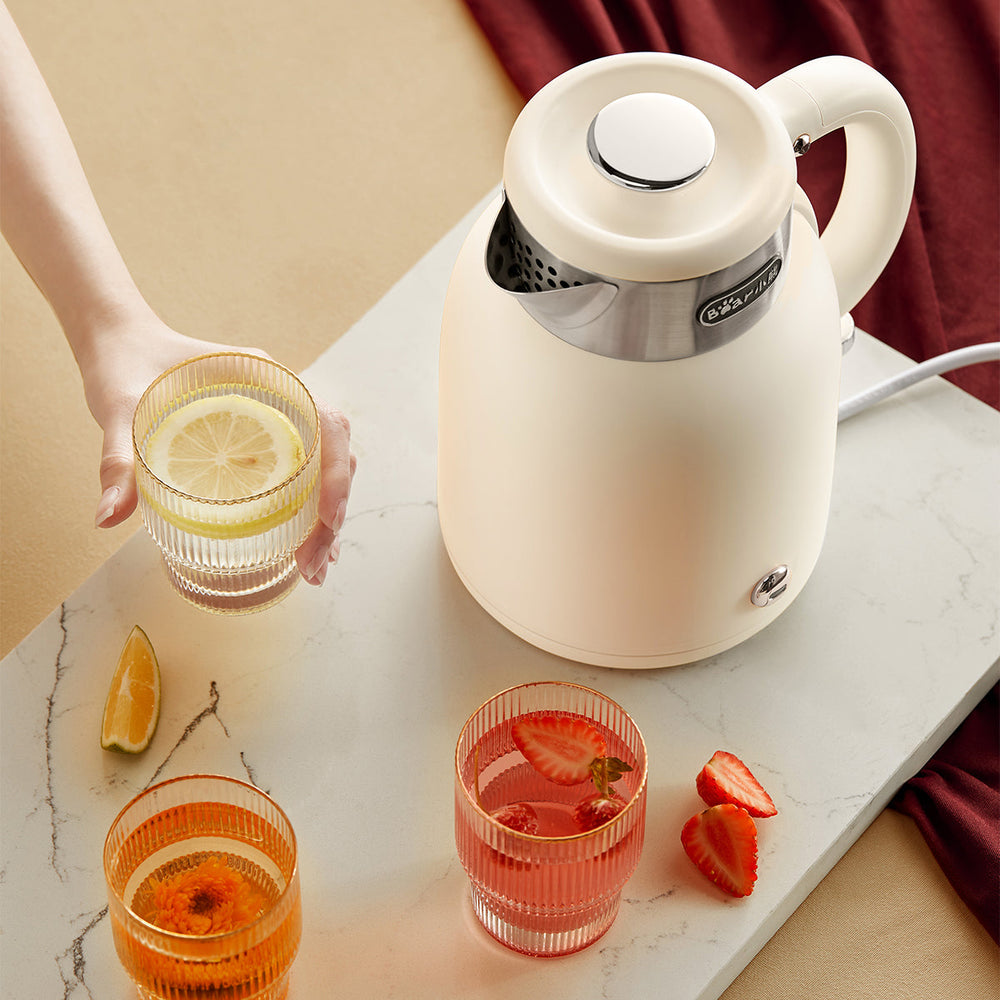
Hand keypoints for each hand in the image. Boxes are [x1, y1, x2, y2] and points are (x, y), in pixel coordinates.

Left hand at [80, 309, 354, 586]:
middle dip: (334, 513)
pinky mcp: (262, 441)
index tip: (327, 520)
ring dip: (327, 519)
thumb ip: (118, 461)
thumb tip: (106, 519)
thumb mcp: (119, 409)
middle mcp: (282, 401)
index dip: (336, 475)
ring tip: (315, 568)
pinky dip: (308, 513)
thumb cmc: (125, 364)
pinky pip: (301, 474)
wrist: (118, 343)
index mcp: (266, 381)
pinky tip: (300, 548)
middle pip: (334, 457)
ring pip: (325, 470)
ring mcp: (276, 421)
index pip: (328, 425)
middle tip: (315, 565)